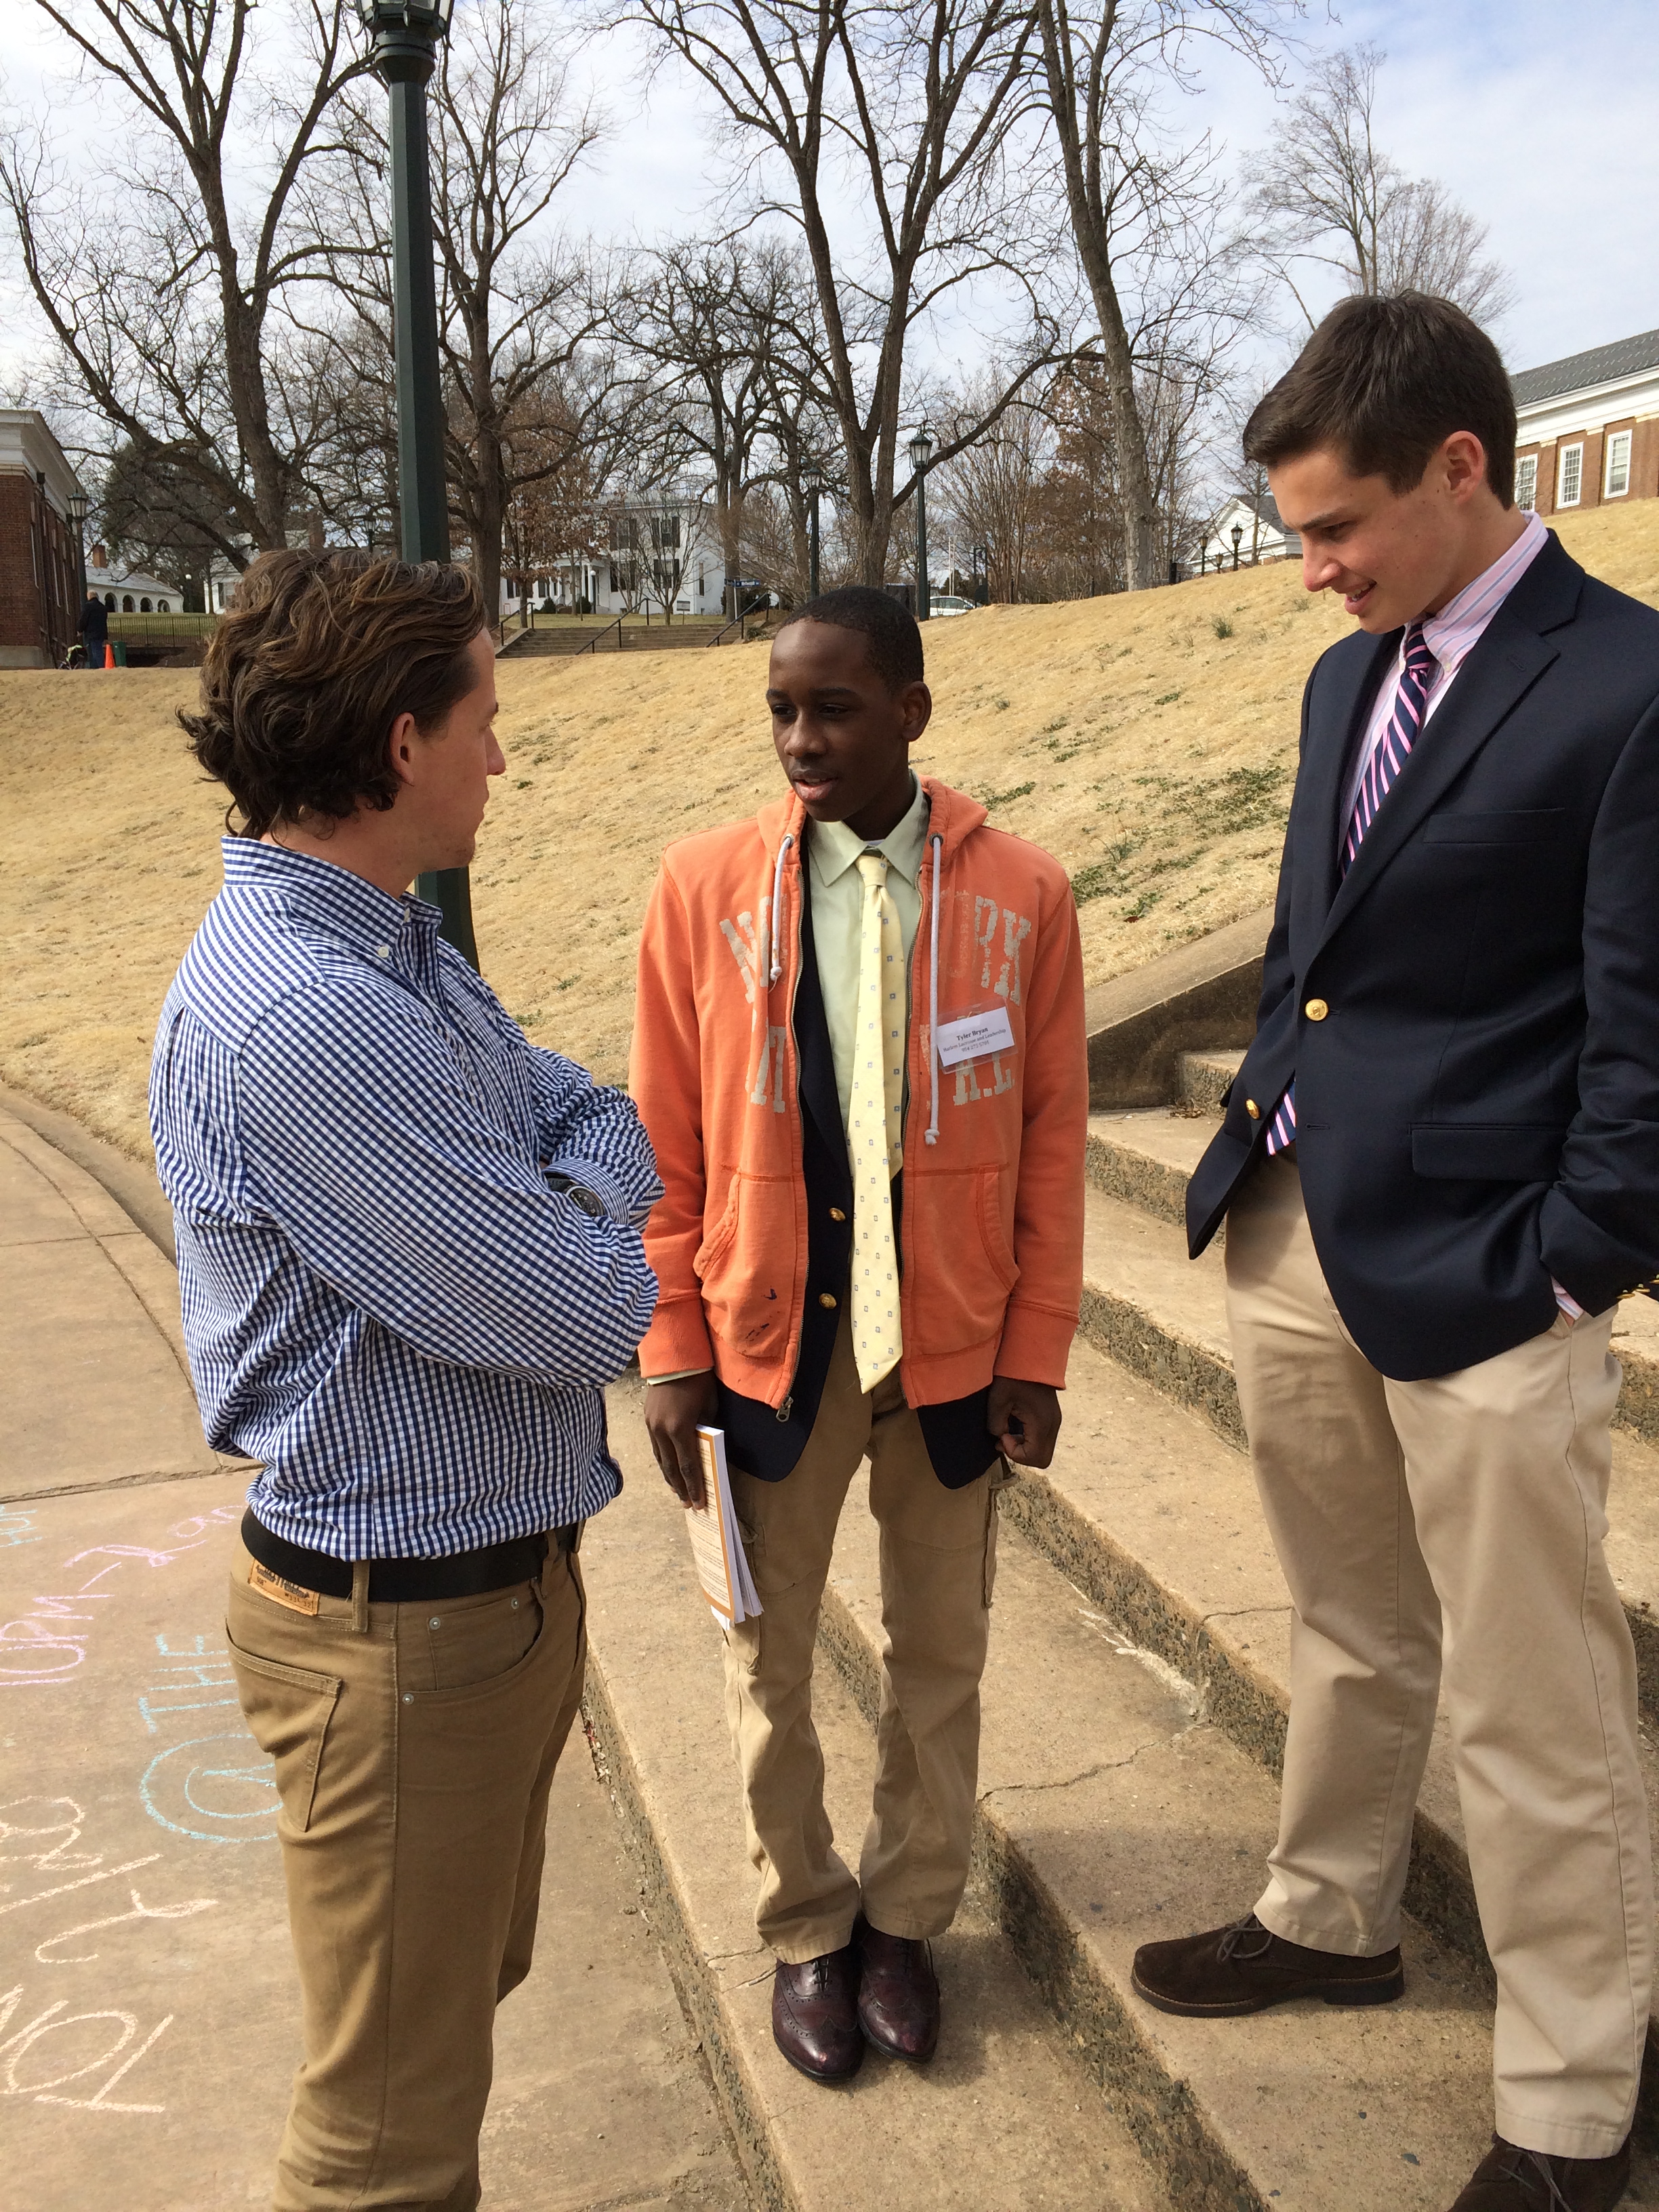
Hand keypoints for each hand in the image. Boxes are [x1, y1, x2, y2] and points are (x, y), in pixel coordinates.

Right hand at [643, 1373, 718, 1506]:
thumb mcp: (709, 1407)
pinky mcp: (647, 1419)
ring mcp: (651, 1426)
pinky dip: (663, 1461)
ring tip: (678, 1492)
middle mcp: (662, 1431)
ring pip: (660, 1459)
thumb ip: (707, 1430)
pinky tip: (668, 1468)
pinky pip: (655, 1447)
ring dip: (670, 1477)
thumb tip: (707, 1448)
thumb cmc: (699, 1380)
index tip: (700, 1502)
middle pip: (671, 1468)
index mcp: (680, 1429)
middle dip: (681, 1488)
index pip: (688, 1466)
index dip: (694, 1486)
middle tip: (688, 1504)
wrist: (674, 1357)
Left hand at [986, 1378, 1061, 1468]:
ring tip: (1007, 1433)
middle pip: (1043, 1460)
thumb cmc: (1013, 1375)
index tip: (1003, 1435)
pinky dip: (1029, 1441)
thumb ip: (996, 1423)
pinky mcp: (1051, 1418)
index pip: (1035, 1457)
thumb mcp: (998, 1399)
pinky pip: (1043, 1440)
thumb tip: (999, 1436)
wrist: (1031, 1355)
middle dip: (1021, 1456)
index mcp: (1042, 1422)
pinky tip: (1014, 1427)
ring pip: (1043, 1451)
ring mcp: (1055, 1422)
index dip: (1015, 1453)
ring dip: (1025, 1449)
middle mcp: (1053, 1425)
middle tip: (1004, 1439)